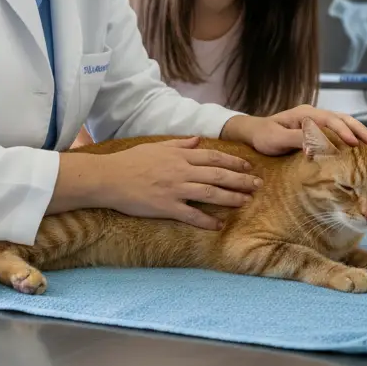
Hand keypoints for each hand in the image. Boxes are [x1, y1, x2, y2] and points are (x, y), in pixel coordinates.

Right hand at [98, 137, 260, 230]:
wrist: (109, 178)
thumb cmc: (130, 161)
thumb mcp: (156, 146)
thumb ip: (179, 144)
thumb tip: (197, 140)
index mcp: (180, 156)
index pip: (214, 158)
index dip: (233, 162)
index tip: (248, 166)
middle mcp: (181, 171)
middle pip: (218, 175)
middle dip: (241, 180)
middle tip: (257, 185)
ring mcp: (175, 190)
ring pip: (210, 193)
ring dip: (231, 198)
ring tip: (246, 202)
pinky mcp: (166, 207)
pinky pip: (191, 215)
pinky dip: (207, 221)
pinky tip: (219, 225)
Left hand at [222, 106, 366, 155]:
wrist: (254, 133)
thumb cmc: (264, 136)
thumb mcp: (276, 139)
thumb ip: (296, 139)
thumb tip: (315, 144)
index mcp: (305, 114)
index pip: (330, 120)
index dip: (343, 131)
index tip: (354, 143)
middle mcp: (314, 114)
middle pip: (342, 119)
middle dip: (359, 130)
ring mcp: (317, 121)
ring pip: (344, 123)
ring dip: (359, 131)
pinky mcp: (318, 129)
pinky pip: (339, 130)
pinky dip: (352, 135)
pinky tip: (363, 143)